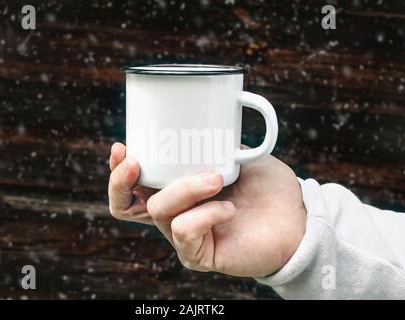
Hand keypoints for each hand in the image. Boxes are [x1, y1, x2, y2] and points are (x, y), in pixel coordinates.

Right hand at [108, 142, 305, 276]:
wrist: (297, 217)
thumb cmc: (267, 187)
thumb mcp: (237, 153)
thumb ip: (214, 140)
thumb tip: (198, 118)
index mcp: (177, 191)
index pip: (134, 187)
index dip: (118, 171)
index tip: (122, 147)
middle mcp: (175, 214)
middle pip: (126, 205)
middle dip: (122, 182)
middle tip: (136, 161)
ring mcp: (184, 236)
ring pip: (160, 210)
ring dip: (185, 188)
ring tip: (216, 178)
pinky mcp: (198, 254)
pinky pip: (185, 230)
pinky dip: (207, 214)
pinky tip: (230, 209)